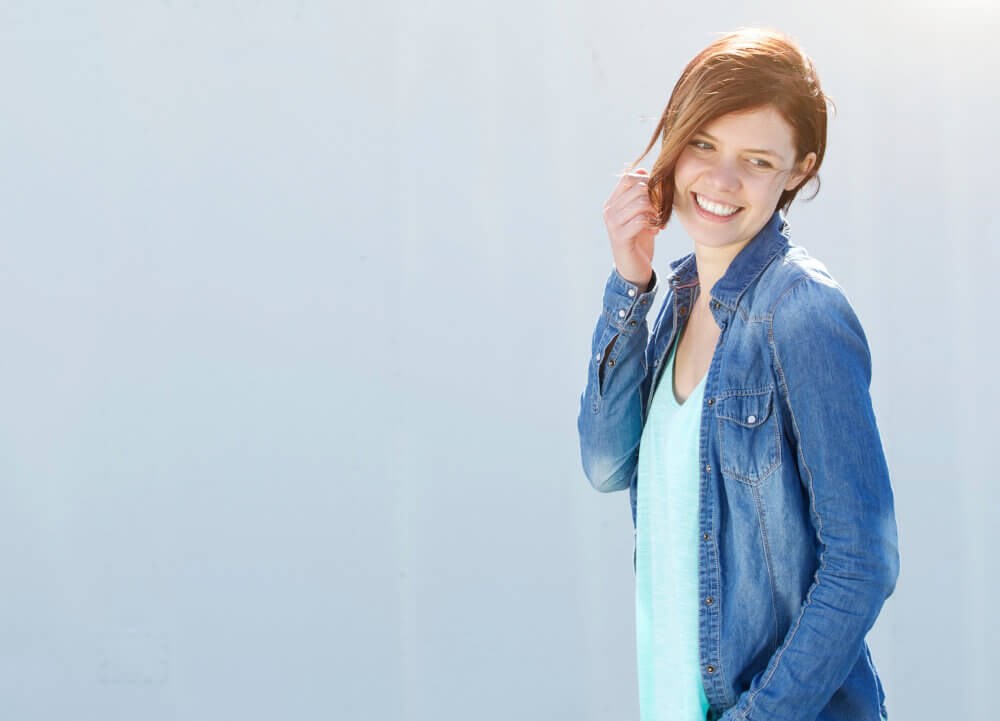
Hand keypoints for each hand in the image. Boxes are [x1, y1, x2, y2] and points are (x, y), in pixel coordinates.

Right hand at [602, 168, 660, 288]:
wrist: (633, 269)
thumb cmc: (639, 239)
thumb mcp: (641, 213)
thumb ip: (640, 193)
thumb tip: (642, 169)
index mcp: (613, 202)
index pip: (628, 177)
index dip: (647, 180)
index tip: (659, 193)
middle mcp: (609, 211)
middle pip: (637, 188)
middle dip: (655, 196)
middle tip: (662, 209)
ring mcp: (613, 224)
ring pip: (640, 203)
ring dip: (656, 211)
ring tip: (659, 220)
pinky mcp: (620, 238)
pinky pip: (640, 220)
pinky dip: (653, 224)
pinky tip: (656, 231)